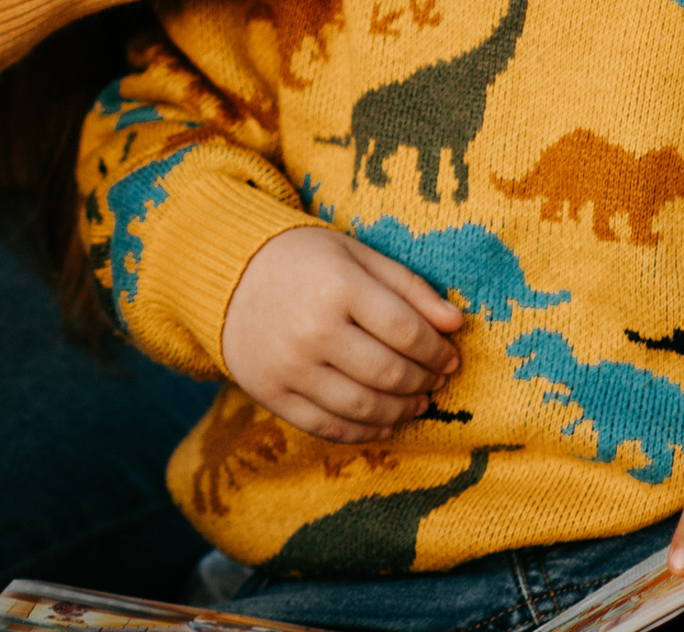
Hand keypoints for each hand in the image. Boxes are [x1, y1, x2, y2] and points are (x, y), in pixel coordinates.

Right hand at [220, 223, 465, 443]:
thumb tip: (457, 324)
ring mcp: (290, 366)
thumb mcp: (355, 254)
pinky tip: (382, 420)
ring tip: (416, 401)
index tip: (449, 355)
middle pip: (389, 373)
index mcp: (337, 285)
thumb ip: (408, 286)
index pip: (407, 332)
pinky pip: (329, 426)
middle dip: (424, 381)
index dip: (438, 350)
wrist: (227, 273)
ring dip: (401, 410)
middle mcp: (313, 329)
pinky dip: (364, 430)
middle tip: (435, 379)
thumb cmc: (302, 259)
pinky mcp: (272, 394)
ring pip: (364, 407)